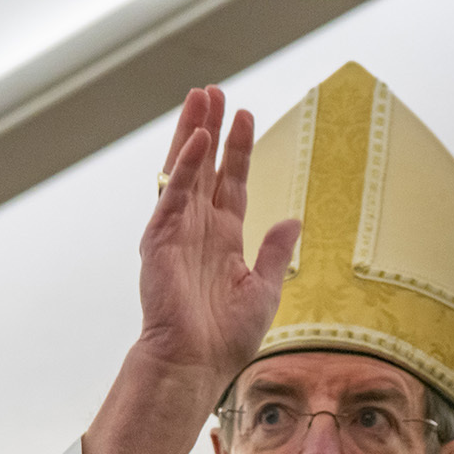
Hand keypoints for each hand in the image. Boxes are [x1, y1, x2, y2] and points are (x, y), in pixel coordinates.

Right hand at [138, 85, 301, 398]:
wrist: (196, 363)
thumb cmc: (227, 338)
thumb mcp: (264, 289)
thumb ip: (276, 252)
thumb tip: (294, 219)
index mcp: (224, 240)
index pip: (231, 183)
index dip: (238, 150)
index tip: (246, 116)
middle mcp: (199, 229)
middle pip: (205, 166)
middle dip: (211, 128)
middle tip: (215, 91)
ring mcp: (176, 231)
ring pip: (184, 170)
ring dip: (193, 132)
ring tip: (201, 96)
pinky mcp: (159, 239)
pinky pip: (173, 194)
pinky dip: (184, 166)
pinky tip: (196, 139)